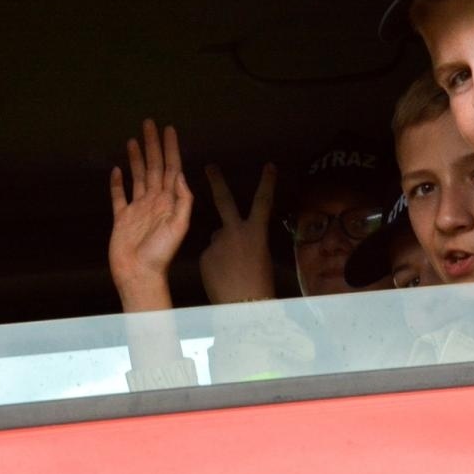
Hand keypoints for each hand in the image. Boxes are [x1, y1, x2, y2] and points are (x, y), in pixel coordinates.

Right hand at [108, 119, 192, 311]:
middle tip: (149, 124)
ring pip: (138, 177)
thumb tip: (181, 174)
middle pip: (154, 167)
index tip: (168, 129)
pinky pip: (119, 196)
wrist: (139, 275)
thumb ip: (182, 200)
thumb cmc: (161, 254)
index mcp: (168, 201)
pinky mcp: (122, 219)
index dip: (170, 148)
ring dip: (137, 158)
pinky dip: (118, 183)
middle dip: (152, 145)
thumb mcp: (179, 226)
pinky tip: (116, 170)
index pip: (171, 168)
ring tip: (133, 140)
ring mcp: (137, 209)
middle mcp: (154, 201)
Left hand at [199, 162, 276, 303]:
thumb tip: (232, 236)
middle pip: (224, 200)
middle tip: (210, 166)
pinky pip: (210, 255)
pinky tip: (222, 276)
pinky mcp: (204, 256)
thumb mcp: (261, 257)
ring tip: (231, 270)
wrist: (244, 308)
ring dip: (222, 248)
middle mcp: (234, 232)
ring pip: (217, 238)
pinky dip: (214, 263)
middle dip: (217, 181)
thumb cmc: (260, 286)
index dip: (268, 182)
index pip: (264, 202)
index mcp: (256, 233)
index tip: (269, 165)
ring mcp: (217, 243)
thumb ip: (247, 241)